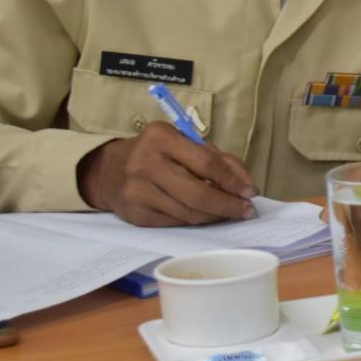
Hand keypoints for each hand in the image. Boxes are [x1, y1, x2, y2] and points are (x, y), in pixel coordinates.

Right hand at [77, 123, 256, 225]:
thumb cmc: (159, 154)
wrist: (109, 171)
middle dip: (228, 205)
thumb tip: (247, 186)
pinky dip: (196, 221)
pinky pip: (176, 222)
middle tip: (246, 210)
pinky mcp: (135, 213)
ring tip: (230, 212)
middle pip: (198, 194)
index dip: (232, 180)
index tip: (250, 192)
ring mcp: (137, 191)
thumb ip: (219, 159)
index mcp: (161, 138)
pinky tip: (206, 216)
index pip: (207, 163)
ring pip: (189, 213)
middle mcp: (146, 163)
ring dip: (215, 216)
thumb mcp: (186, 143)